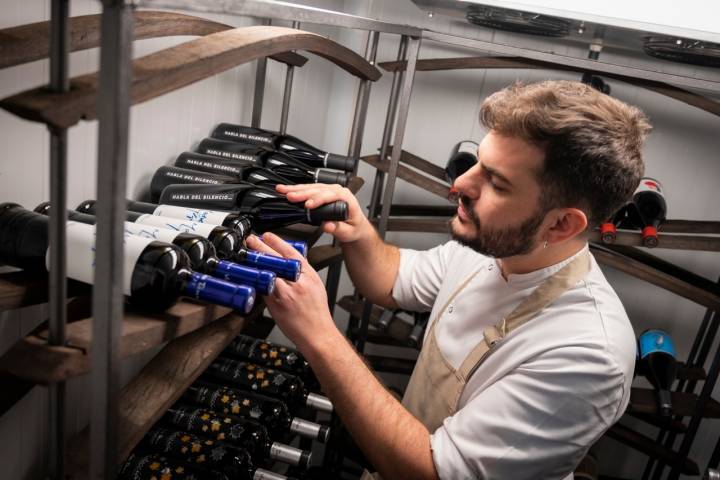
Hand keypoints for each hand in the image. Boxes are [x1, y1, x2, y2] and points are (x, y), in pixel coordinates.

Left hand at [245, 232, 336, 352]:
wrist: (317, 334)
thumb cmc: (316, 313)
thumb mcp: (316, 286)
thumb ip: (303, 274)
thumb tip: (289, 263)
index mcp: (309, 275)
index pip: (292, 253)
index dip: (277, 242)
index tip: (267, 236)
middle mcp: (299, 282)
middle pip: (278, 259)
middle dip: (263, 247)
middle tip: (252, 240)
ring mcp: (287, 293)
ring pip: (269, 272)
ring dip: (257, 262)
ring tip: (248, 254)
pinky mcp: (277, 304)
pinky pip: (264, 288)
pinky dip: (257, 280)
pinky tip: (250, 275)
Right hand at [276, 183, 369, 242]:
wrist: (355, 226)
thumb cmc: (353, 227)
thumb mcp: (348, 232)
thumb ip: (338, 229)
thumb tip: (328, 226)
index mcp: (346, 198)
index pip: (331, 195)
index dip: (318, 200)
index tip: (308, 205)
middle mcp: (338, 191)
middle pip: (318, 189)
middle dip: (302, 193)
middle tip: (290, 196)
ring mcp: (330, 190)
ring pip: (311, 187)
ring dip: (296, 189)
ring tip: (283, 190)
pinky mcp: (323, 191)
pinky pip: (309, 188)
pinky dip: (297, 189)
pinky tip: (287, 189)